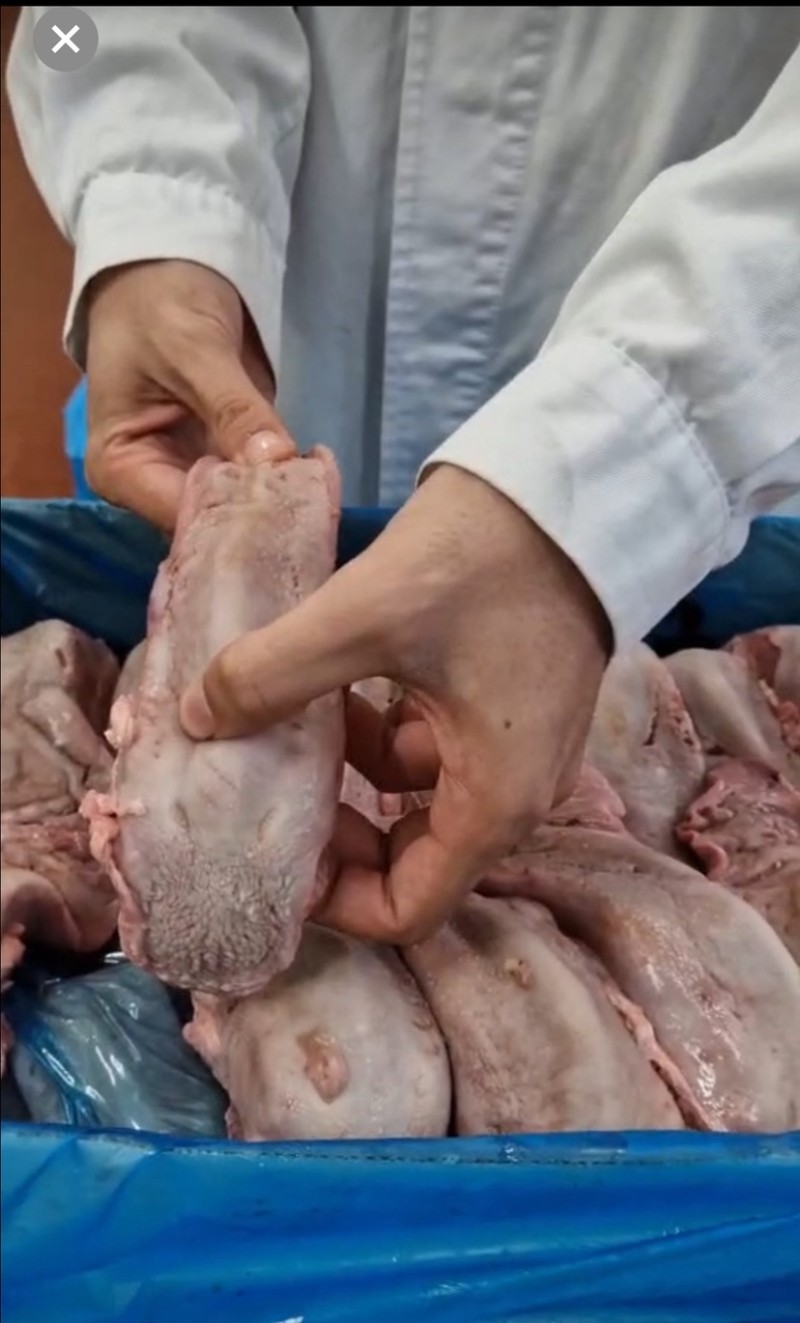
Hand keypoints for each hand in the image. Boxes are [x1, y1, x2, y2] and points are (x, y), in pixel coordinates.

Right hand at [85, 260, 294, 529]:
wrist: (167, 265)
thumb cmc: (158, 302)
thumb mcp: (192, 349)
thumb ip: (233, 409)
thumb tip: (276, 461)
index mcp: (121, 470)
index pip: (182, 516)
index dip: (234, 519)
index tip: (286, 513)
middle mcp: (154, 486)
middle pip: (212, 523)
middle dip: (262, 518)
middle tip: (317, 512)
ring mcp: (193, 474)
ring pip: (241, 509)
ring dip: (282, 504)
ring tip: (324, 500)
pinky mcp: (227, 458)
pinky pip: (259, 482)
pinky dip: (288, 482)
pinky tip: (321, 482)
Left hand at [180, 466, 611, 942]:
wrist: (569, 484)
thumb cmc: (485, 562)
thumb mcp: (363, 619)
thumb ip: (271, 674)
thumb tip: (197, 719)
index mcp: (494, 802)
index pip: (407, 909)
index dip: (333, 898)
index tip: (273, 854)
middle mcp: (514, 791)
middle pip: (409, 856)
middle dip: (332, 833)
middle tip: (264, 791)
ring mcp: (514, 745)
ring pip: (410, 792)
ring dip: (345, 771)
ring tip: (280, 722)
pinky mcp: (504, 701)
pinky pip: (428, 744)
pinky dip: (375, 729)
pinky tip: (331, 683)